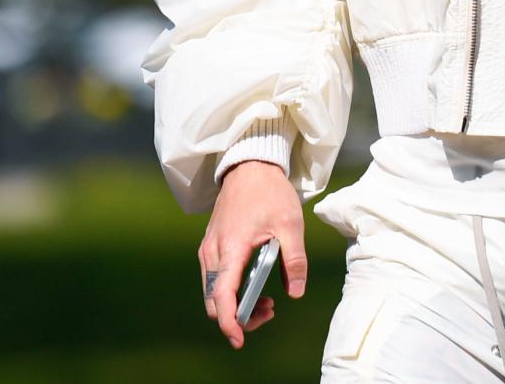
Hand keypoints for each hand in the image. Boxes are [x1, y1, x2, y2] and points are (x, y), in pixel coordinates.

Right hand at [200, 159, 307, 349]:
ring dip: (235, 305)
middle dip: (238, 316)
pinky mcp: (210, 247)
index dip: (230, 322)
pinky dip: (230, 292)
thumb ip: (294, 260)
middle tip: (270, 310)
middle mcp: (213, 252)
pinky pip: (214, 280)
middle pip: (214, 302)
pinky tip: (254, 286)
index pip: (222, 297)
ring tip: (268, 301)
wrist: (250, 166)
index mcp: (231, 248)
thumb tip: (296, 292)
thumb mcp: (291, 224)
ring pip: (213, 293)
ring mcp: (208, 250)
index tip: (240, 339)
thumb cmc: (270, 193)